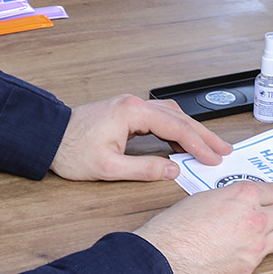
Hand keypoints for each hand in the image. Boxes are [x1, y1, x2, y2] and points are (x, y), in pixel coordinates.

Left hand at [49, 95, 232, 181]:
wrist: (47, 137)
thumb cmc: (71, 150)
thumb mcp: (109, 168)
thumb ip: (144, 169)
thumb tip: (173, 169)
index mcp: (132, 112)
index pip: (176, 127)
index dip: (199, 144)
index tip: (214, 158)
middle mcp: (134, 104)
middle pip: (179, 118)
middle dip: (204, 135)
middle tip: (224, 149)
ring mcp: (130, 106)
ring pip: (171, 115)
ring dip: (191, 131)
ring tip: (210, 147)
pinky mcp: (126, 112)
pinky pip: (159, 117)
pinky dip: (175, 130)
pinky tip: (182, 143)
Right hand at [134, 180, 272, 273]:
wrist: (164, 262)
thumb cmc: (172, 231)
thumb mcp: (199, 202)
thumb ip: (223, 204)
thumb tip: (230, 212)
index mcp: (240, 195)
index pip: (272, 191)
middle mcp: (254, 217)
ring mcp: (256, 244)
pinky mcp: (250, 267)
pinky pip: (271, 254)